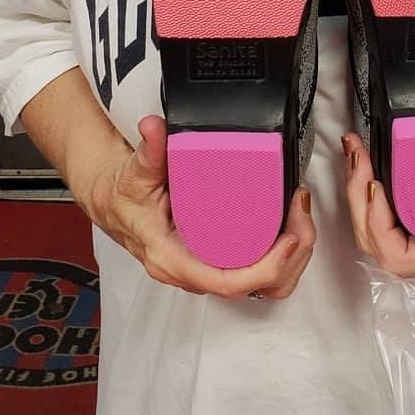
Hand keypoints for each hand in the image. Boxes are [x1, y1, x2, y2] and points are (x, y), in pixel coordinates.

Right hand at [86, 116, 315, 300]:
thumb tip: (154, 128)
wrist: (113, 203)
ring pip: (260, 283)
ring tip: (300, 216)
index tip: (288, 240)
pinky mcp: (216, 259)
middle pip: (253, 286)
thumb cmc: (124, 196)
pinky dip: (279, 252)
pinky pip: (254, 269)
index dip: (263, 268)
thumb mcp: (135, 173)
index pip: (225, 281)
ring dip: (289, 257)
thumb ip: (148, 151)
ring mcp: (205, 268)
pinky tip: (288, 223)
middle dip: (288, 258)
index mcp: (172, 258)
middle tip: (301, 214)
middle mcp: (191, 271)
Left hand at [342, 65, 414, 294]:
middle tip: (359, 157)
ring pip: (381, 245)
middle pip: (381, 248)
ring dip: (361, 206)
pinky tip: (368, 175)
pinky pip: (390, 239)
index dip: (376, 225)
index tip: (373, 182)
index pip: (401, 258)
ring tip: (358, 160)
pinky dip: (372, 211)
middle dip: (359, 203)